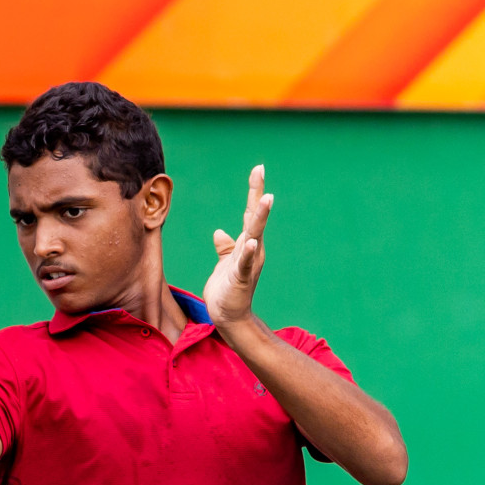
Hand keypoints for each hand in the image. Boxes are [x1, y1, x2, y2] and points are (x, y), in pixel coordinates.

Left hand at [202, 164, 272, 330]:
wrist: (228, 315)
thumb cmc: (227, 289)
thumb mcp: (224, 263)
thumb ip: (225, 247)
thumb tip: (218, 232)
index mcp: (247, 243)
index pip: (251, 214)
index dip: (254, 191)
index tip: (258, 169)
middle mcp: (252, 249)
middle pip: (255, 217)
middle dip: (258, 195)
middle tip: (260, 171)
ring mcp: (248, 263)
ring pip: (255, 235)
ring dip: (260, 218)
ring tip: (266, 199)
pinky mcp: (241, 277)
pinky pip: (244, 262)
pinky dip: (247, 251)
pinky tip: (250, 241)